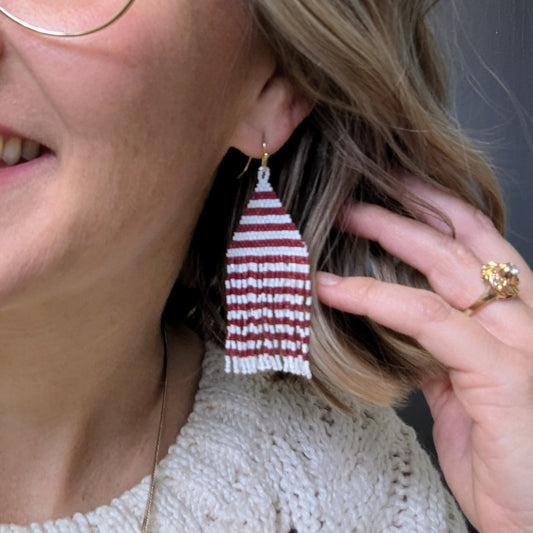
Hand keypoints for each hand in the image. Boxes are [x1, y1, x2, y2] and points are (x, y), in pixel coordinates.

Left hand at [316, 180, 532, 532]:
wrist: (530, 510)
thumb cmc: (495, 448)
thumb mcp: (460, 382)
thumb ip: (435, 344)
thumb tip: (394, 317)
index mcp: (515, 316)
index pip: (479, 240)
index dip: (438, 205)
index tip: (397, 185)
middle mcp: (524, 318)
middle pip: (462, 240)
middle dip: (408, 207)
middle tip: (359, 193)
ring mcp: (518, 341)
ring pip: (446, 267)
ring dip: (388, 234)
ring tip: (344, 219)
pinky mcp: (501, 373)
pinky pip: (426, 319)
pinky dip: (375, 297)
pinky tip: (334, 287)